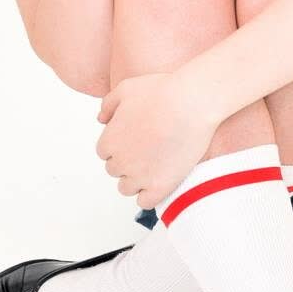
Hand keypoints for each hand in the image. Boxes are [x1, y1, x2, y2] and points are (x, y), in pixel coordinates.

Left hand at [95, 73, 220, 210]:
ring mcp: (139, 176)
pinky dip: (149, 195)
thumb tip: (101, 119)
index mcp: (109, 140)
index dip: (120, 145)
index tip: (137, 139)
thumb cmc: (162, 91)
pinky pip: (145, 202)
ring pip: (126, 188)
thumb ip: (108, 104)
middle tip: (149, 149)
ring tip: (155, 166)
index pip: (105, 152)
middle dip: (128, 161)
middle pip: (115, 170)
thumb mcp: (126, 88)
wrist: (191, 103)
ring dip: (136, 180)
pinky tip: (160, 183)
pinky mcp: (160, 186)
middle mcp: (120, 161)